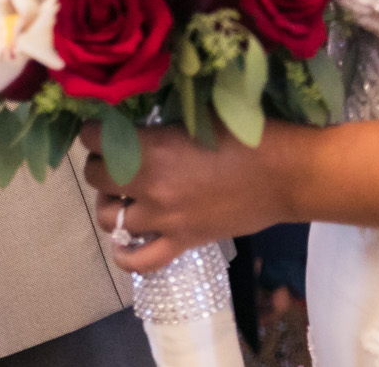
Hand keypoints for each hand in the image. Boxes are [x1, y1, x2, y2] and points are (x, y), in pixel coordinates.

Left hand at [81, 120, 302, 273]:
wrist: (286, 175)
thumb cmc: (246, 135)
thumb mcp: (195, 117)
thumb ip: (158, 124)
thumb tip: (129, 121)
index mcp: (152, 150)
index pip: (94, 140)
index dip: (92, 132)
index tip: (100, 128)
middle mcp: (151, 188)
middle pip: (96, 179)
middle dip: (100, 165)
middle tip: (116, 159)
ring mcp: (165, 220)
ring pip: (109, 219)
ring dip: (110, 203)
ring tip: (125, 192)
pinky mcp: (182, 243)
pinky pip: (140, 261)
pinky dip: (125, 254)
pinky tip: (125, 241)